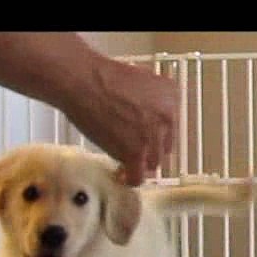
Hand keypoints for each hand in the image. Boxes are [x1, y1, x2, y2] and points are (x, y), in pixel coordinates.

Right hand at [65, 58, 177, 186]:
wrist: (85, 82)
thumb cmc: (101, 77)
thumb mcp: (138, 78)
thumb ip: (147, 99)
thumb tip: (141, 113)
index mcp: (170, 95)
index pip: (171, 124)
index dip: (156, 132)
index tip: (145, 135)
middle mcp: (167, 116)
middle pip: (164, 145)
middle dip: (149, 149)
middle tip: (133, 148)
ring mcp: (153, 136)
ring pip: (153, 162)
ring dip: (140, 163)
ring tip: (126, 162)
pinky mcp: (136, 153)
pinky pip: (137, 176)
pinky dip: (130, 178)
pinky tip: (122, 176)